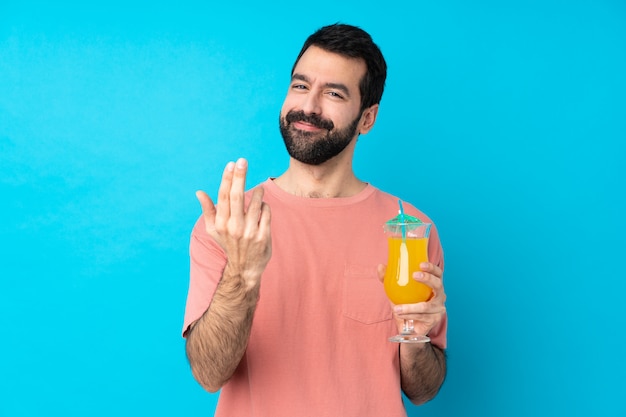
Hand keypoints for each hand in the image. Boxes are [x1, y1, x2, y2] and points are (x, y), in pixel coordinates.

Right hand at [196, 158, 271, 289]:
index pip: (224, 197)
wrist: (245, 268)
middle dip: (240, 176)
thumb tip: (199, 192)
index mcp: (220, 224)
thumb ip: (208, 210)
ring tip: (259, 189)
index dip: (227, 179)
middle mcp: (234, 227)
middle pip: (237, 196)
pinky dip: (266, 206)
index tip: (231, 164)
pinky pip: (267, 212)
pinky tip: (263, 207)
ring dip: (258, 192)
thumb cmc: (229, 244)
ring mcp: (249, 232)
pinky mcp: (263, 236)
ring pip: (256, 203)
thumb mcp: (214, 230)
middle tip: (243, 160)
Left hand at [378, 262, 445, 336]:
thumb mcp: (396, 291)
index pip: (437, 273)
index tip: (421, 264)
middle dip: (427, 279)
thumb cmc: (407, 304)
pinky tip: (400, 315)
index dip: (431, 268)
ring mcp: (438, 308)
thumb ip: (388, 279)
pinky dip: (409, 315)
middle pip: (438, 285)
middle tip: (414, 276)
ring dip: (410, 307)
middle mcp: (439, 296)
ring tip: (397, 308)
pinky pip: (421, 317)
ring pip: (426, 306)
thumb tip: (380, 266)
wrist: (409, 327)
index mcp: (433, 285)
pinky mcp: (434, 320)